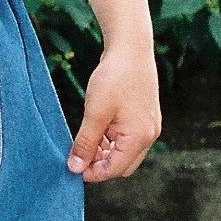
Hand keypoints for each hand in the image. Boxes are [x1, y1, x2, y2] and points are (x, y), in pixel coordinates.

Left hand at [66, 41, 160, 182]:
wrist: (131, 48)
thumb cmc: (114, 77)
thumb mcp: (95, 113)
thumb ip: (85, 143)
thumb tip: (74, 168)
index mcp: (139, 137)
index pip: (114, 170)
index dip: (92, 173)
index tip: (71, 168)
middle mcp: (148, 135)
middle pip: (122, 165)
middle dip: (100, 165)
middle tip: (77, 156)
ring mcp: (148, 126)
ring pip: (124, 153)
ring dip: (104, 153)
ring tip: (84, 142)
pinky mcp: (143, 117)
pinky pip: (127, 139)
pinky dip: (111, 141)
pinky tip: (95, 131)